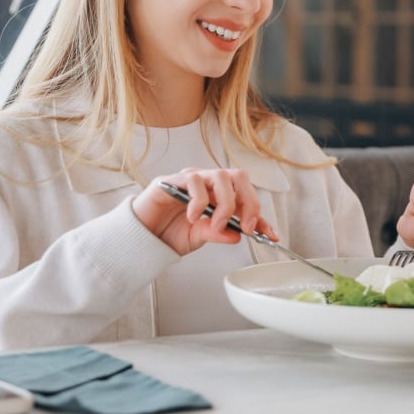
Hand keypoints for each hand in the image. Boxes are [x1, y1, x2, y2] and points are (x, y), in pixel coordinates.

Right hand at [131, 168, 276, 255]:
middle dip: (249, 202)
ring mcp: (191, 179)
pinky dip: (199, 201)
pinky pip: (194, 181)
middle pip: (239, 178)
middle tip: (246, 226)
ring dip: (225, 204)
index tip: (271, 234)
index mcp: (218, 195)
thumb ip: (218, 234)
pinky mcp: (173, 180)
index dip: (261, 216)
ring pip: (221, 176)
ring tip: (215, 225)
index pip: (246, 198)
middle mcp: (208, 183)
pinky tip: (193, 216)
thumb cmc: (169, 232)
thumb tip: (238, 235)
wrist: (141, 236)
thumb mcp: (199, 237)